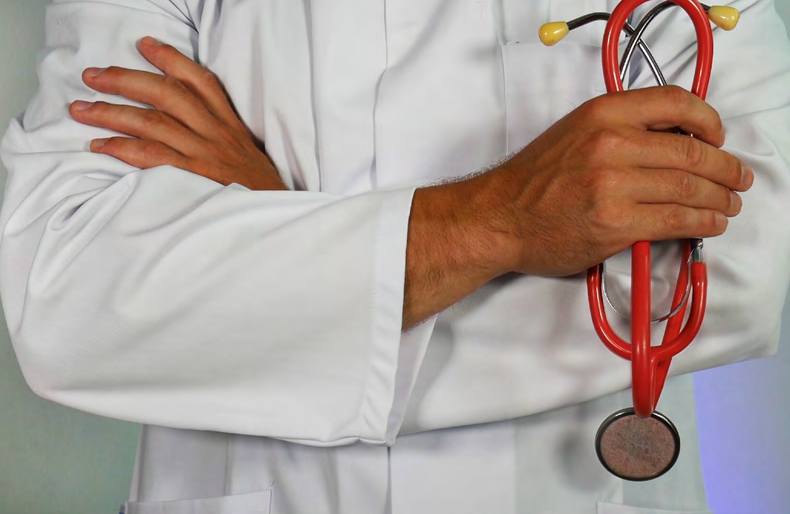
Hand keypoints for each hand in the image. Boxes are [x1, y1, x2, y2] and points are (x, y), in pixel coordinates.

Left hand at [69, 36, 285, 190]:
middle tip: (93, 76)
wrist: (276, 219)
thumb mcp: (250, 157)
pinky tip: (100, 145)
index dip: (171, 59)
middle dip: (126, 80)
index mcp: (231, 127)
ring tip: (81, 109)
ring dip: (111, 112)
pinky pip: (152, 157)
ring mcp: (204, 156)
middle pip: (167, 94)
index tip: (145, 45)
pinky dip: (122, 149)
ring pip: (152, 122)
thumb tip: (190, 129)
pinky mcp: (193, 179)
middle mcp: (216, 135)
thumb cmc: (259, 194)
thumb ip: (224, 140)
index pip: (201, 82)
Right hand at [483, 85, 752, 276]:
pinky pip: (676, 220)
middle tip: (737, 178)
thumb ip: (620, 129)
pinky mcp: (616, 223)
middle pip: (692, 151)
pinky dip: (703, 222)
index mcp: (602, 113)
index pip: (675, 102)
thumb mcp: (574, 132)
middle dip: (726, 168)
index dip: (709, 120)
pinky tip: (711, 223)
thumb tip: (674, 141)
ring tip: (729, 204)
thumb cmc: (533, 180)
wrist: (499, 217)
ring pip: (689, 187)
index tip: (718, 136)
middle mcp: (611, 143)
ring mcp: (614, 185)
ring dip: (720, 198)